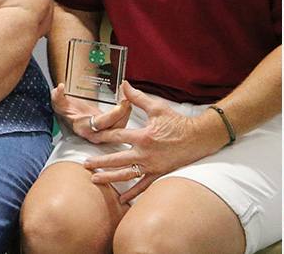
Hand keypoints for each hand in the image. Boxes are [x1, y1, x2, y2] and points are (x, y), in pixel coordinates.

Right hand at [50, 82, 131, 140]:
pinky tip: (127, 97)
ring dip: (127, 110)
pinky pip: (122, 122)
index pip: (101, 124)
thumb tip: (60, 88)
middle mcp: (95, 133)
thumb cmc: (65, 108)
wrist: (71, 111)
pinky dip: (127, 110)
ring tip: (129, 93)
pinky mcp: (110, 128)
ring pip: (121, 125)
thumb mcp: (58, 101)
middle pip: (115, 126)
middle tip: (128, 96)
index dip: (112, 115)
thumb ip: (57, 95)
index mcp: (83, 128)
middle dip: (125, 111)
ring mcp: (104, 132)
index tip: (121, 104)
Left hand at [83, 84, 227, 202]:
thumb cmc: (177, 122)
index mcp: (143, 137)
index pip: (117, 137)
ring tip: (95, 180)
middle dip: (99, 162)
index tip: (90, 137)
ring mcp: (151, 167)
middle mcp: (145, 154)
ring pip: (126, 175)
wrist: (197, 139)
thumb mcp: (156, 107)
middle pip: (117, 160)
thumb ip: (137, 97)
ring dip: (109, 178)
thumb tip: (124, 84)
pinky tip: (122, 200)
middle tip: (85, 165)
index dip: (102, 136)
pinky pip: (143, 187)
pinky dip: (132, 194)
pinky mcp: (158, 175)